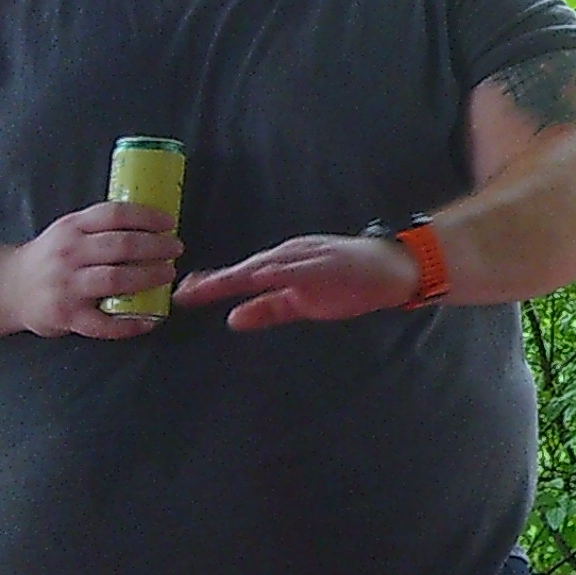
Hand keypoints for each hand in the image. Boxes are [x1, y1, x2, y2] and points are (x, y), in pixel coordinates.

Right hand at [0, 202, 181, 338]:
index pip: (115, 214)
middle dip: (156, 247)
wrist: (9, 287)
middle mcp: (69, 254)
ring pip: (116, 279)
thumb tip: (154, 223)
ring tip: (167, 274)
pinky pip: (103, 323)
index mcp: (72, 228)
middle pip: (121, 246)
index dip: (147, 217)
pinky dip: (129, 324)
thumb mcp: (70, 231)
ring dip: (148, 277)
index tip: (169, 222)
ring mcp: (67, 286)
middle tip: (175, 249)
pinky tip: (149, 320)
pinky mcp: (66, 316)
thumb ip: (102, 226)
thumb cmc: (51, 256)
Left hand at [175, 234, 423, 331]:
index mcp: (283, 263)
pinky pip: (297, 268)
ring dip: (237, 275)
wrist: (393, 268)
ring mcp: (309, 256)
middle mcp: (290, 255)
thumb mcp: (303, 301)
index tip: (182, 294)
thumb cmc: (350, 282)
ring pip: (266, 265)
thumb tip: (232, 320)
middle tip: (183, 293)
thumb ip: (268, 309)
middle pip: (247, 268)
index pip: (242, 274)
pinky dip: (276, 272)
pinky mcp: (327, 263)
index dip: (213, 284)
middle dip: (216, 281)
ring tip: (209, 286)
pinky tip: (257, 277)